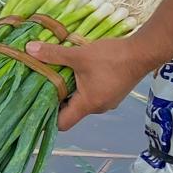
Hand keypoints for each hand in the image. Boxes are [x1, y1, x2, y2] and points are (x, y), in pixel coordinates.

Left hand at [27, 37, 155, 129]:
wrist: (143, 52)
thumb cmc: (111, 58)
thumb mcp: (78, 55)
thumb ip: (53, 54)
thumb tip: (28, 49)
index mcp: (88, 105)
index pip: (63, 123)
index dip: (47, 117)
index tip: (33, 106)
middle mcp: (98, 108)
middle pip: (70, 113)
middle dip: (55, 101)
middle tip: (39, 87)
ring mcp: (107, 101)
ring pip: (81, 102)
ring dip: (69, 92)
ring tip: (55, 77)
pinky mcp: (113, 92)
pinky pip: (91, 95)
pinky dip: (81, 87)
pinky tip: (74, 73)